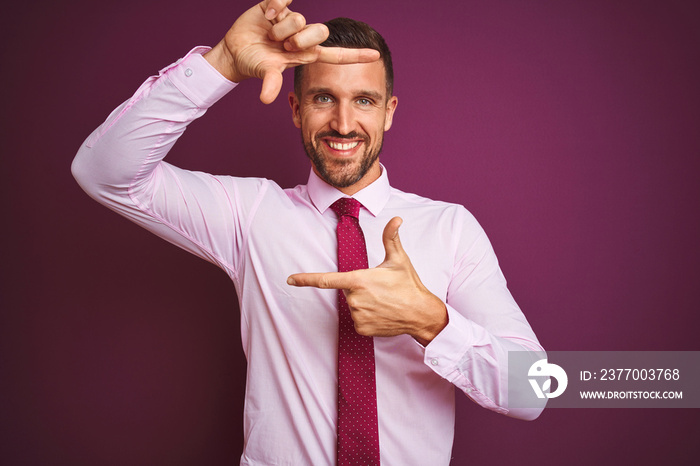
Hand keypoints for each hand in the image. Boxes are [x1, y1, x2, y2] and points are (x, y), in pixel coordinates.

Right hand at [204, 0, 380, 103]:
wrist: (236, 51)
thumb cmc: (256, 64)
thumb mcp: (265, 72)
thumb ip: (270, 81)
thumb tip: (265, 98)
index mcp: (307, 54)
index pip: (337, 55)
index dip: (355, 56)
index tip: (376, 56)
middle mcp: (303, 35)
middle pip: (320, 31)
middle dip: (300, 39)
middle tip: (284, 46)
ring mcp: (291, 20)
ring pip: (298, 18)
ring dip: (281, 29)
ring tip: (270, 36)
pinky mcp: (278, 6)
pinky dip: (275, 6)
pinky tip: (267, 16)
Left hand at [287, 217, 447, 345]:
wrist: (421, 313)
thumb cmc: (409, 285)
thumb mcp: (399, 259)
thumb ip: (391, 238)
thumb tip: (396, 219)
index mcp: (359, 280)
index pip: (326, 280)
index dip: (306, 279)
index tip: (290, 279)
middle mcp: (354, 299)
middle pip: (347, 291)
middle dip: (359, 288)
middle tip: (380, 289)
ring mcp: (357, 316)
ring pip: (352, 306)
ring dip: (364, 303)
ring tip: (384, 301)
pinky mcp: (361, 329)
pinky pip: (358, 320)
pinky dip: (367, 316)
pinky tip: (382, 313)